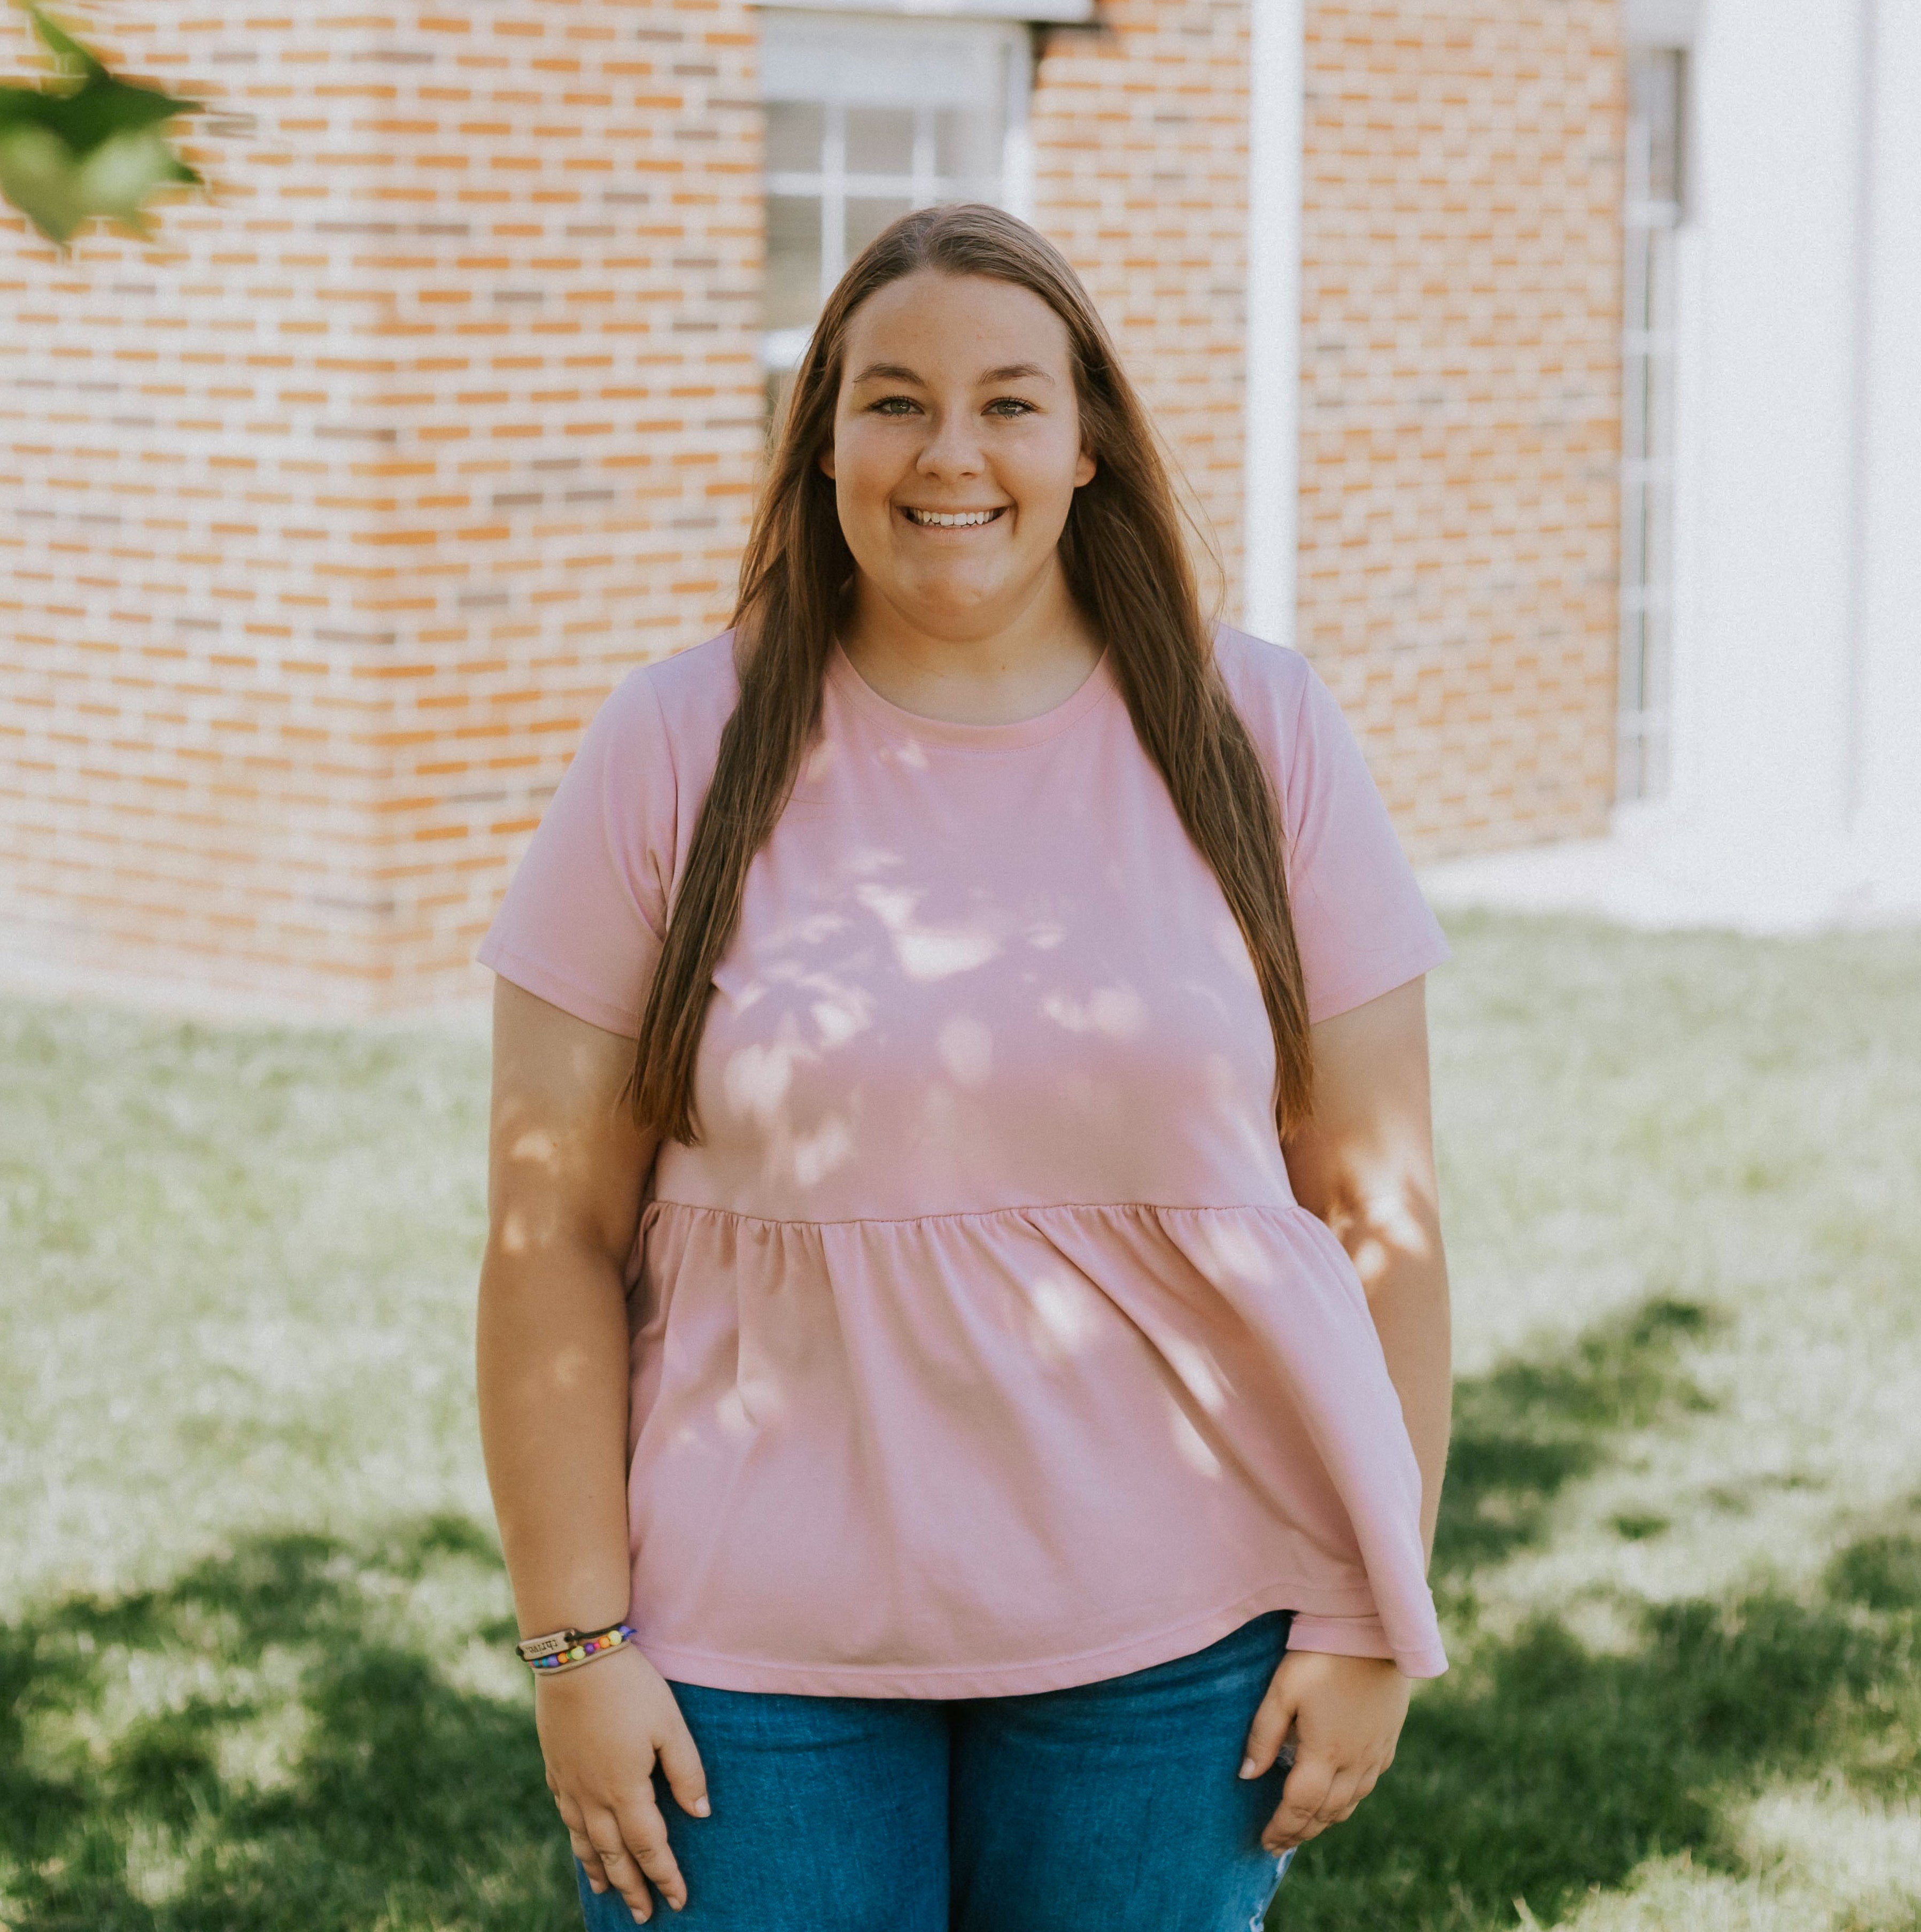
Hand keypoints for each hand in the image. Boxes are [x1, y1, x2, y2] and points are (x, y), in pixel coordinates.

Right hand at [536, 1644, 709, 1920]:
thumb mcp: (670, 1725)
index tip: (679, 1901)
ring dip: (599, 1870)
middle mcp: (593, 1796)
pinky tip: (579, 1841)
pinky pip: (565, 1815)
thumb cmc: (631, 1687)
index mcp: (626, 1789)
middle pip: (614, 1854)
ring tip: (608, 1892)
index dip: (665, 1875)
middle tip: (644, 1915)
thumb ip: (686, 1772)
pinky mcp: (555, 1765)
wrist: (575, 1658)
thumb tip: (701, 1814)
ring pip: (584, 1841)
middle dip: (633, 1887)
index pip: (650, 1846)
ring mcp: (569, 1783)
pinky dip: (575, 1839)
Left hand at [1238, 1649, 1408, 1853]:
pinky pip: (1367, 1786)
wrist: (1373, 1632)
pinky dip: (1347, 1801)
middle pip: (1325, 1813)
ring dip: (1324, 1820)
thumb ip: (1263, 1735)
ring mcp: (1375, 1754)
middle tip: (1279, 1843)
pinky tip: (1337, 1797)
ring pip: (1349, 1804)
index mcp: (1325, 1753)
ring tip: (1304, 1826)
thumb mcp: (1282, 1690)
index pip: (1299, 1806)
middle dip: (1300, 1831)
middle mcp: (1354, 1762)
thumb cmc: (1320, 1656)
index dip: (1281, 1828)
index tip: (1265, 1843)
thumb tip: (1246, 1776)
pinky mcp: (1388, 1742)